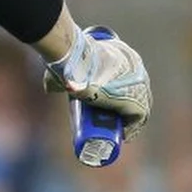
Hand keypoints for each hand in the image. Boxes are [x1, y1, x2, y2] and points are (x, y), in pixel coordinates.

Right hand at [43, 25, 150, 140]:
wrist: (78, 64)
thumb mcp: (67, 66)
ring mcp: (140, 86)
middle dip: (125, 106)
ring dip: (128, 119)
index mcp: (125, 55)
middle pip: (136, 92)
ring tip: (114, 130)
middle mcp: (137, 68)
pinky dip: (131, 128)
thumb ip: (60, 74)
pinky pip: (138, 119)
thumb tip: (50, 88)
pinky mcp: (137, 102)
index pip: (127, 76)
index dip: (120, 92)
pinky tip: (123, 136)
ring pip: (139, 107)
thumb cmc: (70, 61)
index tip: (109, 104)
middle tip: (109, 118)